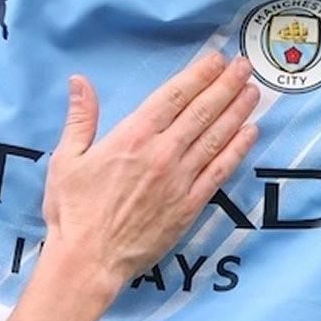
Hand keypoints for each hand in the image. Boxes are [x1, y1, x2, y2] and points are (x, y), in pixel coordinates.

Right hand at [42, 53, 258, 296]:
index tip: (216, 58)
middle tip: (245, 65)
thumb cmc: (73, 212)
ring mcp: (180, 180)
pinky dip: (237, 150)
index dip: (198, 74)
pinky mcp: (190, 205)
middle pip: (202, 111)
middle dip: (226, 85)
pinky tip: (250, 133)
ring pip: (216, 137)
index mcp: (132, 137)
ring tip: (253, 91)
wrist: (89, 261)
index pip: (174, 96)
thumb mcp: (66, 159)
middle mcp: (162, 153)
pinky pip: (219, 171)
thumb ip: (80, 118)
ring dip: (238, 111)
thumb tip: (80, 82)